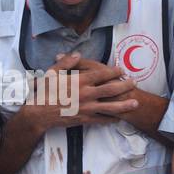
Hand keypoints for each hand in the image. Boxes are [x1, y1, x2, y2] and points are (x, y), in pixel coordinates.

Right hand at [20, 53, 138, 129]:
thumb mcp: (52, 73)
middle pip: (111, 89)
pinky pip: (101, 120)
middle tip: (134, 83)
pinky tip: (119, 118)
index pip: (102, 74)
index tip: (121, 70)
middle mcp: (86, 94)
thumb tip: (78, 54)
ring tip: (135, 103)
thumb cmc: (44, 92)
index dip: (114, 72)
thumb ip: (66, 62)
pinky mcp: (84, 120)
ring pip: (111, 107)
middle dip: (125, 86)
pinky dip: (111, 119)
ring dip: (124, 105)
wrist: (38, 114)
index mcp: (80, 81)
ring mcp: (87, 108)